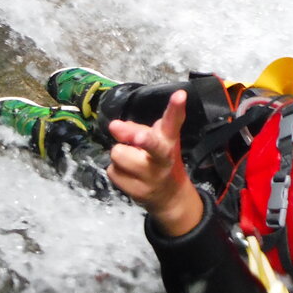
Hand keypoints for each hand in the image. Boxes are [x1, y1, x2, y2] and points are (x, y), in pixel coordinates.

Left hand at [108, 90, 203, 235]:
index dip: (176, 107)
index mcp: (169, 141)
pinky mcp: (137, 192)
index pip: (174, 120)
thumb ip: (136, 129)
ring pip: (118, 154)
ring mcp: (150, 177)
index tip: (180, 94)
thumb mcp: (155, 139)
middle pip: (153, 145)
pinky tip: (130, 175)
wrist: (170, 197)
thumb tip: (114, 127)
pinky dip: (117, 171)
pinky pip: (113, 172)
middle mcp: (163, 158)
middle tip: (139, 138)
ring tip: (131, 160)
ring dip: (120, 155)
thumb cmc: (159, 160)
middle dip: (144, 140)